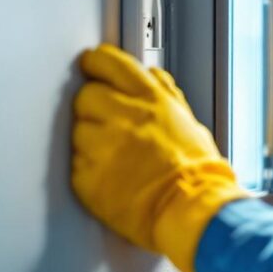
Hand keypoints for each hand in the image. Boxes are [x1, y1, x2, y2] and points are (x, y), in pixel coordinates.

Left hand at [72, 44, 248, 271]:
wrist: (189, 209)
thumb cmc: (196, 172)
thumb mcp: (188, 120)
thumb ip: (165, 94)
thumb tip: (152, 76)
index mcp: (150, 99)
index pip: (110, 63)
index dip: (96, 62)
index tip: (92, 65)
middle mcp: (124, 117)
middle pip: (86, 95)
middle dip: (93, 106)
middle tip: (107, 122)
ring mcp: (103, 146)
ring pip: (78, 130)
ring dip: (91, 140)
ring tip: (115, 156)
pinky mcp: (87, 176)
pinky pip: (76, 162)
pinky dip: (89, 168)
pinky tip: (112, 175)